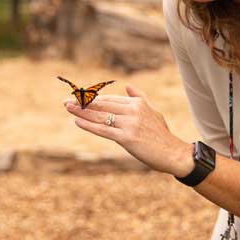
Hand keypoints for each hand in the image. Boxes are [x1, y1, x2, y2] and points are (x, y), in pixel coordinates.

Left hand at [65, 85, 193, 175]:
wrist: (173, 153)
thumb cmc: (162, 135)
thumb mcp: (153, 111)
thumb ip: (139, 98)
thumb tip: (127, 85)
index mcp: (137, 103)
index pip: (110, 99)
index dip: (93, 98)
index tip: (80, 97)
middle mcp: (133, 111)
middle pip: (102, 105)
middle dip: (83, 103)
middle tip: (67, 101)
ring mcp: (129, 124)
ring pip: (100, 116)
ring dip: (81, 112)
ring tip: (68, 108)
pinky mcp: (127, 138)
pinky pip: (103, 130)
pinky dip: (89, 125)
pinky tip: (78, 121)